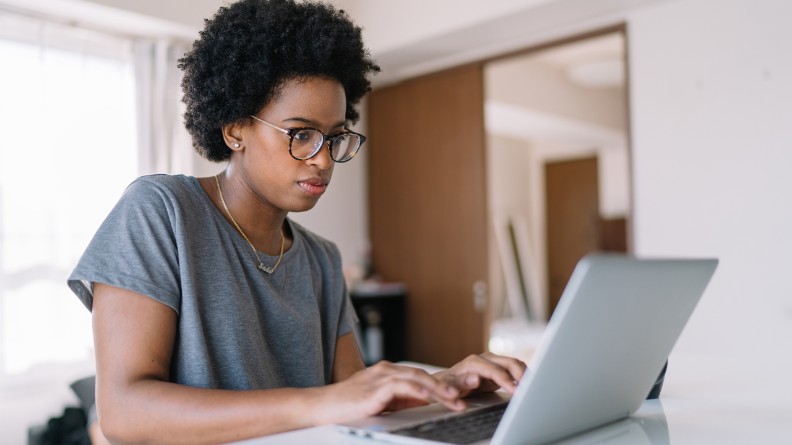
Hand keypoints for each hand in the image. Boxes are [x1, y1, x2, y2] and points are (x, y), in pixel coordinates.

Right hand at [311, 361, 466, 425]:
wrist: (319, 407)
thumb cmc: (346, 407)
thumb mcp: (379, 402)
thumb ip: (400, 399)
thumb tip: (423, 402)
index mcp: (388, 373)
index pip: (420, 376)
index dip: (441, 384)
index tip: (458, 394)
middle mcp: (386, 371)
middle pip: (423, 375)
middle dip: (445, 386)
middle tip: (464, 396)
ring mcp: (379, 378)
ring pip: (416, 378)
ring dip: (438, 389)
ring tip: (454, 400)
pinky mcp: (374, 389)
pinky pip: (401, 387)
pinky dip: (418, 391)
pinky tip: (430, 397)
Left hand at [435, 353, 526, 397]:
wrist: (447, 382)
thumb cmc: (447, 385)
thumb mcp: (449, 386)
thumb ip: (462, 383)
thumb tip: (476, 379)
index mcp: (474, 362)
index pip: (495, 371)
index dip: (507, 381)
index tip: (517, 392)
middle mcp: (485, 358)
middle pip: (510, 363)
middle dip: (522, 376)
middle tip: (531, 391)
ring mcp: (493, 361)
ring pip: (515, 364)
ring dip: (526, 375)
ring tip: (534, 388)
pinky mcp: (499, 367)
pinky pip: (515, 368)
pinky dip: (524, 376)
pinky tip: (529, 385)